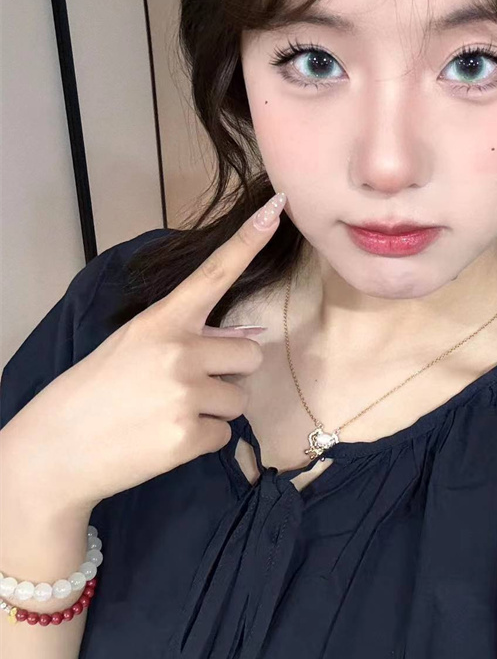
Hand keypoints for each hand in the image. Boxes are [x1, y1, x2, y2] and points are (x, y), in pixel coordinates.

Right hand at [2, 194, 286, 511]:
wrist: (57, 449)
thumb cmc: (97, 390)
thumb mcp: (135, 345)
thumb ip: (188, 336)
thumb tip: (246, 336)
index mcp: (162, 320)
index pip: (215, 273)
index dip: (249, 240)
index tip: (277, 208)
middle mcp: (179, 351)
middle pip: (251, 354)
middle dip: (229, 372)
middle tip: (188, 385)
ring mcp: (184, 394)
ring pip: (239, 399)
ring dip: (214, 408)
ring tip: (169, 413)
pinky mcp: (188, 436)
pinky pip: (225, 435)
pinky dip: (202, 440)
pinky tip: (165, 438)